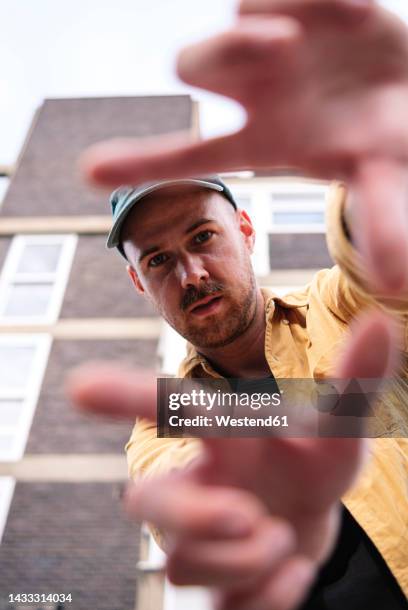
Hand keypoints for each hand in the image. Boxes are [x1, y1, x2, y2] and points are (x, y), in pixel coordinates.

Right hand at [66, 311, 395, 609]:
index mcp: (220, 436)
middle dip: (193, 515)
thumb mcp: (341, 425)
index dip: (124, 396)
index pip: (167, 410)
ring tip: (282, 538)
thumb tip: (382, 323)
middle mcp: (197, 483)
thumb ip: (356, 381)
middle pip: (146, 501)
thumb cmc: (312, 460)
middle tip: (248, 515)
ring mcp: (201, 539)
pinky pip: (217, 608)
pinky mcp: (216, 587)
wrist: (313, 513)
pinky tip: (291, 573)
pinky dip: (264, 600)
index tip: (79, 386)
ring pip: (181, 563)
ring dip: (243, 560)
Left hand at [80, 0, 407, 293]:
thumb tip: (395, 281)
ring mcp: (279, 41)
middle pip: (197, 64)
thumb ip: (386, 222)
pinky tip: (352, 14)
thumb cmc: (387, 143)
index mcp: (262, 140)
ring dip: (261, 20)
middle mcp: (258, 90)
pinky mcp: (310, 0)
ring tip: (301, 41)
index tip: (87, 172)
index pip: (192, 155)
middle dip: (224, 52)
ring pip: (241, 9)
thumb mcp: (384, 178)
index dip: (143, 162)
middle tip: (280, 51)